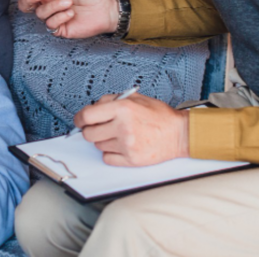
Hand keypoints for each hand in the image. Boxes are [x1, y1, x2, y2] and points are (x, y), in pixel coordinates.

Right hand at [0, 0, 117, 38]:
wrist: (109, 8)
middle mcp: (49, 4)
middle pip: (26, 3)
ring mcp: (54, 17)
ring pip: (40, 14)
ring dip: (54, 7)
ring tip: (71, 3)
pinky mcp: (60, 30)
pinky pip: (50, 24)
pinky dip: (60, 17)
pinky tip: (72, 13)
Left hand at [74, 93, 189, 166]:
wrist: (179, 134)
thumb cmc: (159, 116)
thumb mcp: (136, 98)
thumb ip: (112, 100)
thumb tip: (92, 108)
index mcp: (123, 108)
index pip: (87, 115)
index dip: (79, 118)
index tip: (80, 120)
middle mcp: (123, 126)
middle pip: (89, 133)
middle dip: (91, 130)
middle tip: (101, 127)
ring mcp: (127, 145)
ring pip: (98, 146)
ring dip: (104, 141)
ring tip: (120, 135)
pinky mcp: (131, 159)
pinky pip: (107, 158)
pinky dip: (111, 153)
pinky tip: (122, 146)